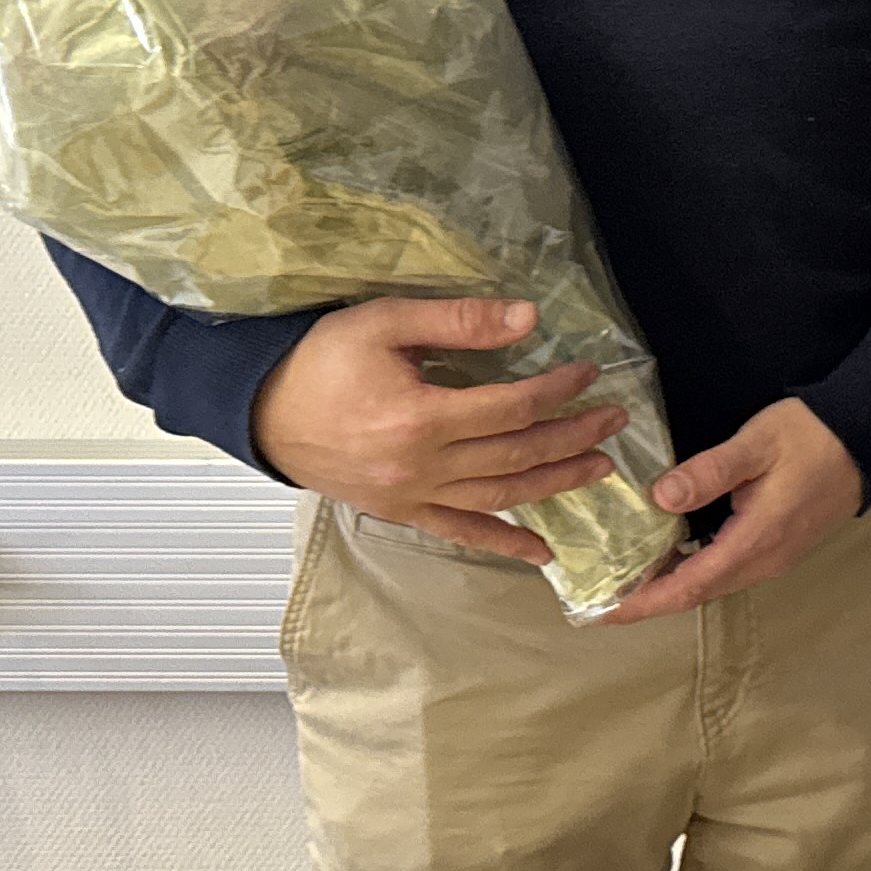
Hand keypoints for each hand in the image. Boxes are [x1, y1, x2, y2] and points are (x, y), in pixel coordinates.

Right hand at [253, 296, 624, 562]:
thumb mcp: (384, 323)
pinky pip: (460, 533)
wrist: (257, 410)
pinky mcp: (399, 512)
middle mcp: (420, 466)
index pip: (512, 408)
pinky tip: (542, 553)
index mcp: (420, 418)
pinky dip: (504, 544)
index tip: (587, 375)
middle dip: (572, 438)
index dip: (557, 392)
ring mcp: (411, 496)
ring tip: (598, 469)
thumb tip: (527, 317)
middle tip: (613, 422)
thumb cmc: (317, 361)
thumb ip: (458, 321)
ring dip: (555, 484)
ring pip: (500, 497)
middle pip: (516, 455)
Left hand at [604, 398, 866, 621]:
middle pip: (698, 593)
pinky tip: (674, 553)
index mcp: (755, 540)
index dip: (643, 602)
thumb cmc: (813, 435)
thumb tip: (660, 497)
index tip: (603, 611)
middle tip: (602, 593)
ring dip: (673, 585)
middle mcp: (766, 560)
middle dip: (650, 598)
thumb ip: (709, 471)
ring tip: (630, 576)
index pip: (689, 586)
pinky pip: (730, 570)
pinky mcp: (783, 546)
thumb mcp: (758, 443)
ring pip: (715, 583)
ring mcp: (778, 556)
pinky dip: (695, 570)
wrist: (870, 434)